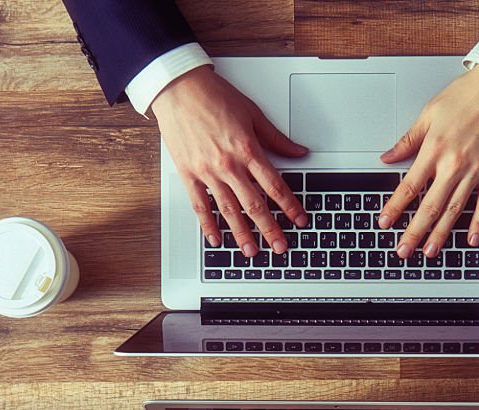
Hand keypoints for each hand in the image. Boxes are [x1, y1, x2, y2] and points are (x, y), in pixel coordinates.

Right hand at [152, 65, 308, 257]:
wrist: (178, 88)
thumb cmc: (214, 97)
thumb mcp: (253, 114)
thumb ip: (276, 138)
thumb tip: (300, 152)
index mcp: (248, 149)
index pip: (274, 185)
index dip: (290, 205)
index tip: (299, 220)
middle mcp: (229, 164)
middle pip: (255, 204)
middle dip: (270, 228)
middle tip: (281, 247)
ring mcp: (207, 172)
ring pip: (229, 210)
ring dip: (242, 233)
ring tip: (252, 252)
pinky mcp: (189, 174)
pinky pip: (199, 205)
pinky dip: (208, 224)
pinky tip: (216, 239)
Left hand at [378, 65, 478, 259]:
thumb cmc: (468, 94)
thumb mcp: (429, 112)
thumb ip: (408, 140)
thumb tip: (387, 157)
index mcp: (435, 148)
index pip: (409, 186)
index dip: (394, 207)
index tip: (384, 223)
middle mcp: (455, 163)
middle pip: (430, 206)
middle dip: (414, 231)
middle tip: (404, 251)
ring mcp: (478, 170)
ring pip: (456, 210)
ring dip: (441, 233)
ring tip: (430, 252)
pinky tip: (470, 239)